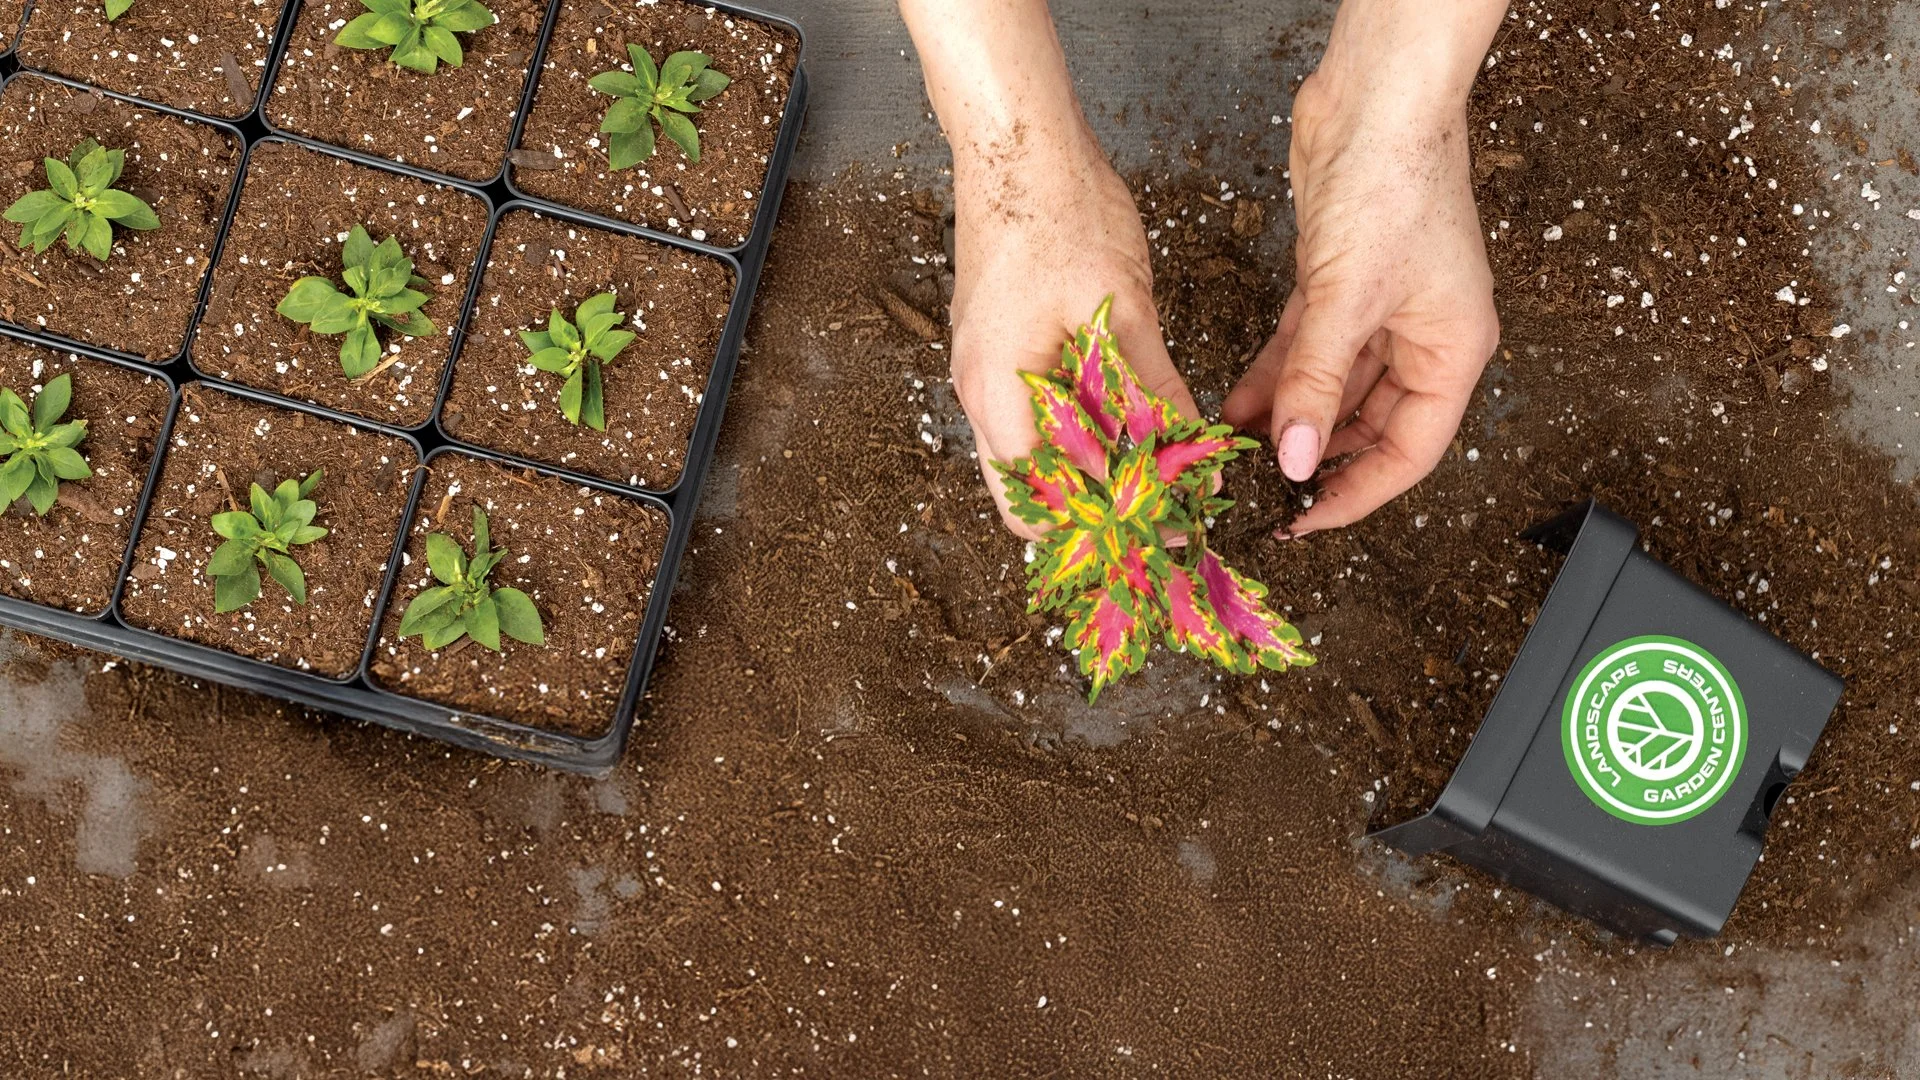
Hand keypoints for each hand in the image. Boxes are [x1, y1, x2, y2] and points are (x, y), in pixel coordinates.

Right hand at [949, 136, 1196, 538]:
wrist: (1020, 147)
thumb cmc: (1062, 214)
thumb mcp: (1124, 311)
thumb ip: (1154, 390)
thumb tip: (1190, 453)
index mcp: (999, 394)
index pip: (1040, 502)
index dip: (1103, 525)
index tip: (1164, 526)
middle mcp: (979, 395)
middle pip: (1029, 493)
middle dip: (1093, 511)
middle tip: (1161, 512)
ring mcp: (983, 372)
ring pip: (1034, 456)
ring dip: (1088, 470)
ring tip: (1154, 471)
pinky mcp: (999, 351)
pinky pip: (1035, 414)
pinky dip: (1079, 431)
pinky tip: (1127, 421)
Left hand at [1224, 0, 1505, 536]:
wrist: (1376, 97)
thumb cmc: (1394, 184)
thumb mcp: (1347, 298)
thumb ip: (1315, 383)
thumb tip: (1294, 460)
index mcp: (1453, 352)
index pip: (1409, 453)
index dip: (1356, 494)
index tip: (1303, 520)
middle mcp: (1423, 337)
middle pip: (1368, 426)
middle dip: (1314, 457)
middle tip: (1258, 492)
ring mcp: (1380, 310)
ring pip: (1330, 388)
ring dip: (1283, 419)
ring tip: (1231, 455)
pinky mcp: (1337, 283)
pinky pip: (1304, 351)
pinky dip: (1271, 377)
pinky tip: (1233, 406)